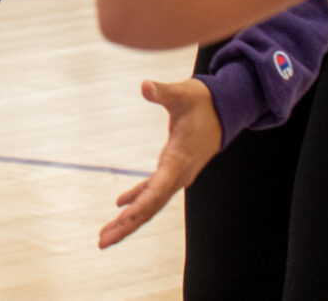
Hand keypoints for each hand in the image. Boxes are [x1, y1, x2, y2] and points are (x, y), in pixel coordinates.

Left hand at [97, 77, 221, 249]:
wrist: (225, 108)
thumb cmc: (203, 101)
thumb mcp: (182, 93)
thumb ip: (162, 92)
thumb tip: (145, 85)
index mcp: (179, 160)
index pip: (157, 190)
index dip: (138, 206)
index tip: (120, 221)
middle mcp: (178, 174)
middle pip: (150, 207)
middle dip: (127, 226)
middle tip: (102, 242)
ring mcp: (176, 174)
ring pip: (150, 203)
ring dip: (129, 219)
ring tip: (106, 235)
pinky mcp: (173, 168)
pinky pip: (152, 191)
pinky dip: (136, 199)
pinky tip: (119, 205)